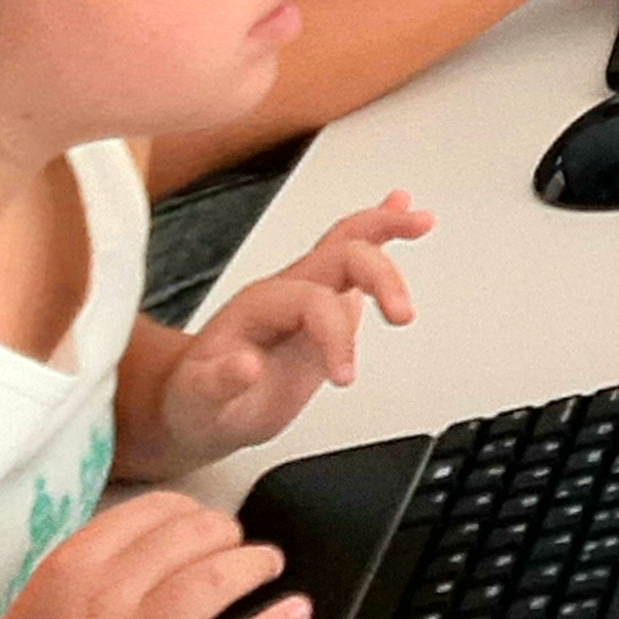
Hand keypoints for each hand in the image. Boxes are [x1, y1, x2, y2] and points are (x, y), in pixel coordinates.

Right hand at [0, 492, 312, 618]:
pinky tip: (294, 612)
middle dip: (228, 533)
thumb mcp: (40, 599)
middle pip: (192, 537)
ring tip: (268, 565)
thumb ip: (93, 567)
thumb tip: (154, 543)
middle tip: (238, 545)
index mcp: (72, 565)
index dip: (193, 510)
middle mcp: (104, 595)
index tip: (204, 521)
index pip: (154, 511)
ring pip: (214, 581)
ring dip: (254, 565)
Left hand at [158, 194, 433, 460]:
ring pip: (350, 243)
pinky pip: (354, 257)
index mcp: (258, 306)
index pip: (313, 301)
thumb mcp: (197, 402)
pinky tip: (402, 215)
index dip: (335, 336)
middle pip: (339, 255)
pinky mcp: (325, 305)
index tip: (344, 376)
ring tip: (421, 222)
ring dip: (387, 231)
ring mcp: (307, 293)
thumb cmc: (198, 401)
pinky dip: (382, 234)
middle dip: (379, 275)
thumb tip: (246, 366)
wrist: (198, 404)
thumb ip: (217, 383)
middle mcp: (285, 291)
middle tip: (402, 314)